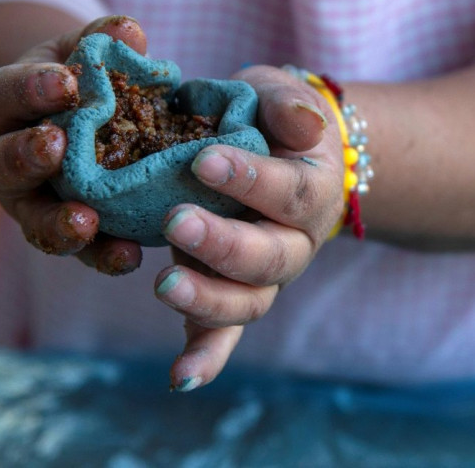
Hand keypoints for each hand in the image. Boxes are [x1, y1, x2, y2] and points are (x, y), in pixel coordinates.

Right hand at [0, 16, 147, 274]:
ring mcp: (30, 203)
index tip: (67, 82)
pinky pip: (75, 251)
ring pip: (31, 220)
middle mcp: (5, 159)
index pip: (6, 95)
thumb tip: (130, 31)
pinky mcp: (60, 232)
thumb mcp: (79, 54)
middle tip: (56, 146)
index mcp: (6, 107)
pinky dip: (100, 255)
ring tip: (87, 221)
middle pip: (2, 165)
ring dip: (57, 223)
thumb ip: (100, 42)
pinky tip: (130, 256)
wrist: (62, 126)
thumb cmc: (73, 85)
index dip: (31, 89)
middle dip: (26, 156)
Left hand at [154, 65, 345, 390]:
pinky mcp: (232, 295)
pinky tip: (180, 379)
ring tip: (164, 284)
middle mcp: (293, 243)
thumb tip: (305, 125)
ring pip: (246, 303)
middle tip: (174, 221)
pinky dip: (206, 358)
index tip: (204, 161)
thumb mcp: (279, 95)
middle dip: (221, 244)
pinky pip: (224, 334)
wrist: (275, 153)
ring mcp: (263, 277)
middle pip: (268, 257)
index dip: (251, 180)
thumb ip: (288, 105)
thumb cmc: (270, 120)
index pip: (290, 191)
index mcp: (310, 191)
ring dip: (207, 299)